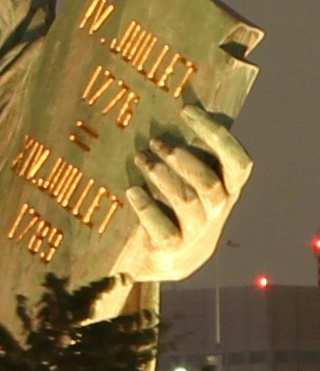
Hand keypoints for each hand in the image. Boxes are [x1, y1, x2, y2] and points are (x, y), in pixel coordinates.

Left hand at [122, 103, 247, 283]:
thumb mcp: (187, 182)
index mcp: (227, 190)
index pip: (238, 163)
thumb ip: (187, 157)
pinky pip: (163, 228)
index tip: (187, 111)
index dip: (217, 136)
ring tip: (140, 158)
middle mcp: (216, 211)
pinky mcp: (171, 250)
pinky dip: (147, 207)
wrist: (164, 259)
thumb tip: (163, 111)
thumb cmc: (173, 207)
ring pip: (187, 201)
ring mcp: (196, 233)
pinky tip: (132, 191)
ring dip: (161, 176)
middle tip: (154, 140)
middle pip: (209, 182)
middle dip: (181, 158)